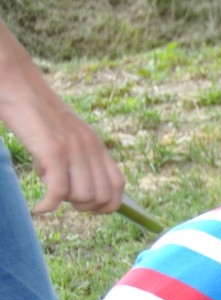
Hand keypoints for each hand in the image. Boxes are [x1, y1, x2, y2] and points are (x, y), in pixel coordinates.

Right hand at [0, 23, 124, 214]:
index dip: (108, 204)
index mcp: (97, 145)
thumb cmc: (35, 114)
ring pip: (83, 196)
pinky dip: (49, 205)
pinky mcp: (53, 151)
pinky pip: (59, 192)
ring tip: (49, 189)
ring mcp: (73, 149)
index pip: (118, 186)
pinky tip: (40, 208)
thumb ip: (75, 160)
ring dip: (66, 202)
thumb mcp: (65, 136)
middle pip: (102, 197)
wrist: (17, 86)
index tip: (90, 208)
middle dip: (84, 206)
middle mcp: (90, 148)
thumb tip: (70, 191)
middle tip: (64, 197)